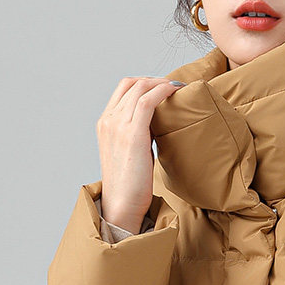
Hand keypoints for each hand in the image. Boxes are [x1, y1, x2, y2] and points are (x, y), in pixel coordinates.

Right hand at [96, 76, 183, 232]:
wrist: (122, 205)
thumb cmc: (130, 184)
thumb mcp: (129, 151)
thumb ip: (138, 133)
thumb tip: (158, 122)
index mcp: (104, 123)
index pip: (123, 87)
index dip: (146, 81)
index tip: (164, 87)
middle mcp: (108, 120)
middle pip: (132, 83)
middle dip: (156, 79)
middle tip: (175, 86)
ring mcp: (117, 125)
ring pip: (140, 87)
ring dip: (162, 83)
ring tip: (179, 88)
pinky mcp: (132, 134)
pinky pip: (148, 100)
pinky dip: (164, 91)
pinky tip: (177, 92)